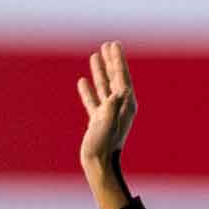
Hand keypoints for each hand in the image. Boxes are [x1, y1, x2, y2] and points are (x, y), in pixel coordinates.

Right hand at [76, 42, 136, 168]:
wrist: (98, 163)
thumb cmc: (104, 145)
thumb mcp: (108, 124)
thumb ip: (112, 108)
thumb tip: (116, 93)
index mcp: (125, 106)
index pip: (122, 77)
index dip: (118, 60)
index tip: (114, 45)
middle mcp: (119, 108)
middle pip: (116, 79)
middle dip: (112, 61)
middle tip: (109, 44)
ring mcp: (108, 114)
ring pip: (104, 87)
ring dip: (100, 71)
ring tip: (95, 55)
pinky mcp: (98, 121)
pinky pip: (93, 101)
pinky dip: (88, 91)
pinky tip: (83, 81)